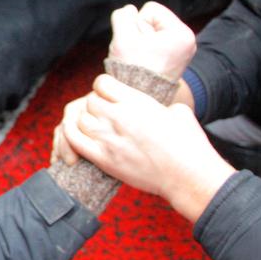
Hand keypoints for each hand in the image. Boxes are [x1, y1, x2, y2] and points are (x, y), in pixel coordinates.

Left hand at [59, 75, 234, 221]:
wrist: (187, 176)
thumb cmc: (189, 145)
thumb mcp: (178, 111)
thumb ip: (160, 104)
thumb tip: (159, 106)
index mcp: (136, 101)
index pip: (101, 83)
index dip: (103, 88)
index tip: (108, 96)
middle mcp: (119, 116)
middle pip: (89, 101)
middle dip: (94, 106)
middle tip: (103, 116)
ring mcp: (109, 138)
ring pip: (78, 119)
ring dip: (84, 122)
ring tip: (95, 128)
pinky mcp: (104, 159)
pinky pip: (74, 141)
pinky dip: (71, 137)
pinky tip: (79, 138)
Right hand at [108, 2, 195, 79]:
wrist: (138, 98)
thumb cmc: (133, 70)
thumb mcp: (122, 37)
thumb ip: (123, 16)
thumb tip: (129, 10)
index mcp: (182, 33)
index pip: (151, 9)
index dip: (137, 24)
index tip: (139, 45)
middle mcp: (187, 41)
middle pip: (153, 20)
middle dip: (140, 34)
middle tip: (139, 54)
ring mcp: (182, 51)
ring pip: (152, 32)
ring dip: (141, 42)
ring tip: (141, 59)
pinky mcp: (174, 59)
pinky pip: (155, 43)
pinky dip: (146, 50)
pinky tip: (144, 63)